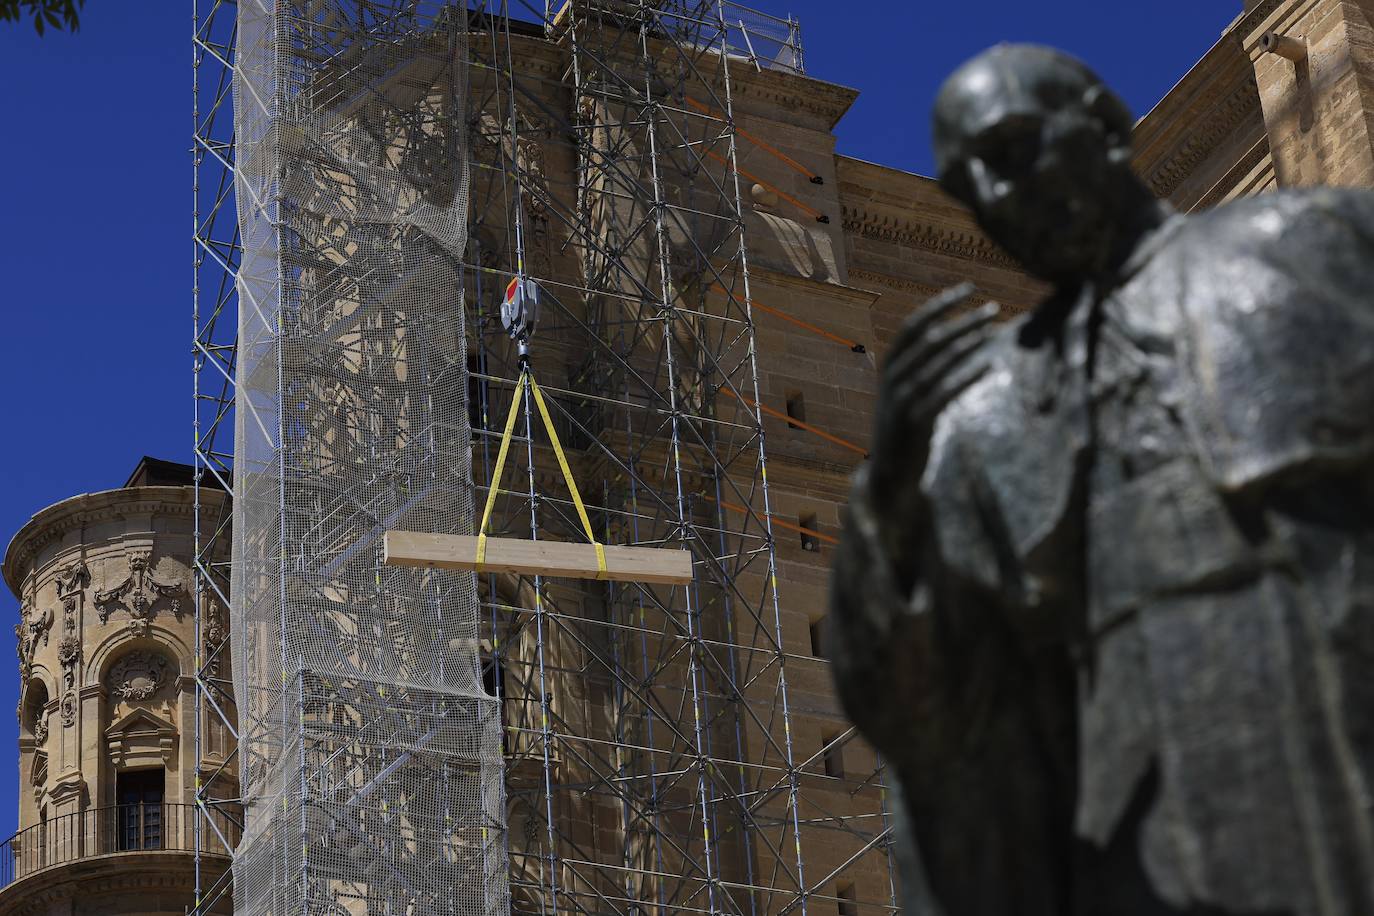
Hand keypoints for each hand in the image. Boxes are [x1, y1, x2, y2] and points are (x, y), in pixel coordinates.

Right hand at [867, 283, 998, 568]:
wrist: (889, 479)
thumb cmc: (906, 436)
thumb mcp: (909, 398)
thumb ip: (924, 371)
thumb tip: (954, 340)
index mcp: (889, 371)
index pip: (913, 328)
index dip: (938, 306)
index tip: (966, 289)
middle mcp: (891, 382)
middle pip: (928, 340)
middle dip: (960, 320)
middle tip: (991, 307)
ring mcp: (901, 402)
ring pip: (937, 362)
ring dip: (967, 341)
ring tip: (994, 327)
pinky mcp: (915, 424)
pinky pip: (944, 392)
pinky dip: (967, 374)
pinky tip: (990, 363)